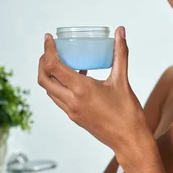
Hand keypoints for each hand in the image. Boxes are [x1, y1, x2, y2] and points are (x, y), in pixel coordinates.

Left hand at [37, 26, 149, 152]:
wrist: (129, 140)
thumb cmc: (128, 113)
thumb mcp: (122, 80)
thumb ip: (120, 54)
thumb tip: (120, 32)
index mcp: (81, 90)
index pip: (54, 66)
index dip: (48, 50)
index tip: (49, 38)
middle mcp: (72, 101)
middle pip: (44, 79)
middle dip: (43, 62)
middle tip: (50, 50)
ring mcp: (71, 111)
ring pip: (50, 90)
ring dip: (50, 75)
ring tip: (62, 62)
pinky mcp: (74, 118)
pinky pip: (59, 99)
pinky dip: (60, 86)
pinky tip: (75, 78)